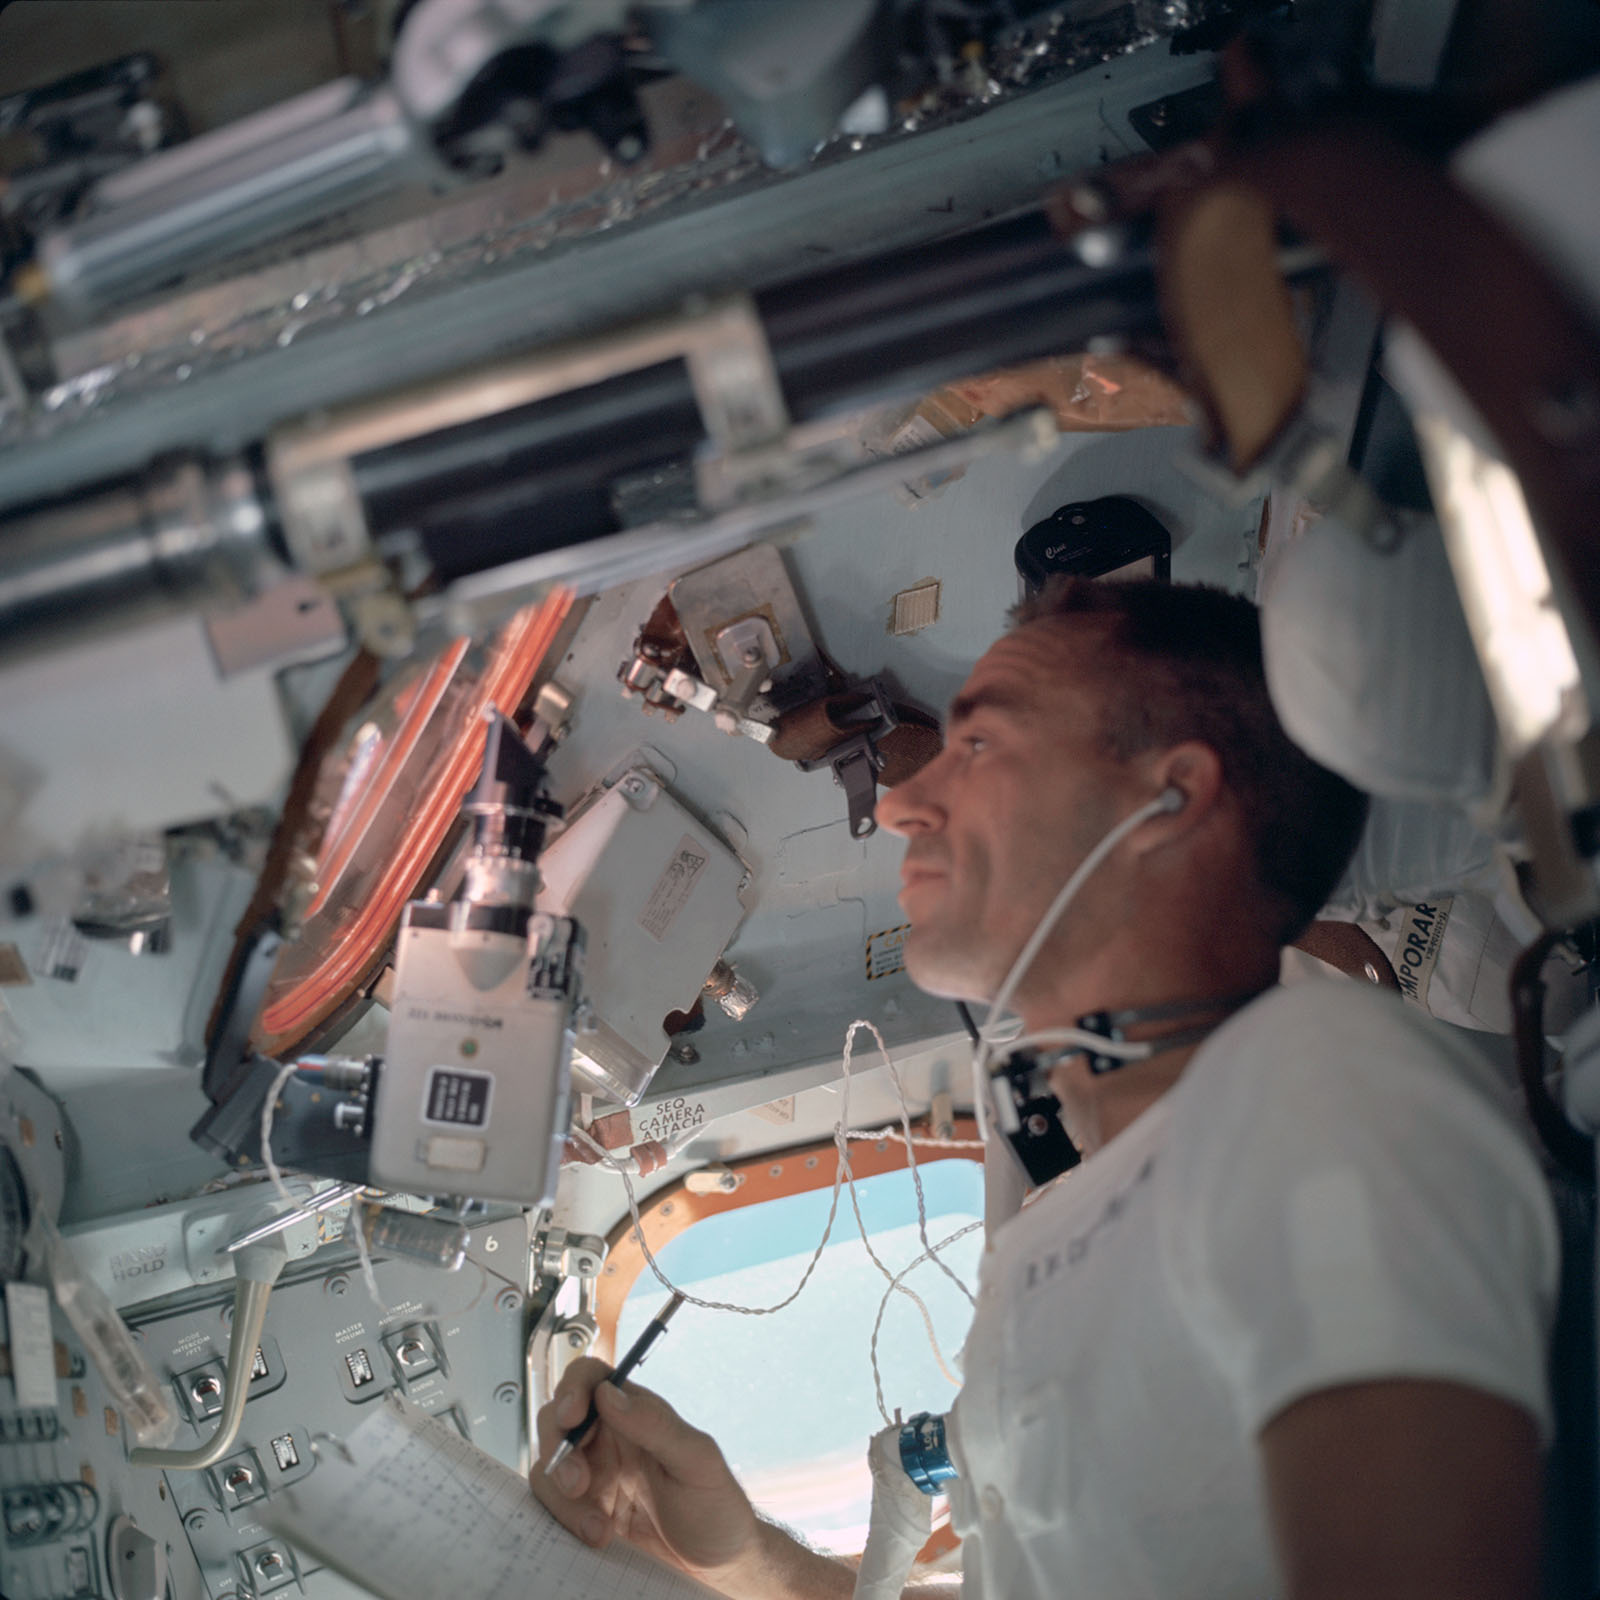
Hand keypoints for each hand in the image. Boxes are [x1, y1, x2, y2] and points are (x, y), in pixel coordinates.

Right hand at [532, 1358, 763, 1589]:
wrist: (716, 1567)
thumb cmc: (715, 1508)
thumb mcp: (696, 1462)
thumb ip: (655, 1425)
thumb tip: (609, 1393)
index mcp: (636, 1414)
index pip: (592, 1380)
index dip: (573, 1389)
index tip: (571, 1416)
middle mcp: (609, 1439)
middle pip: (557, 1421)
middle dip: (558, 1449)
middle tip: (578, 1484)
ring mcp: (594, 1477)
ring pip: (549, 1466)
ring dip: (561, 1496)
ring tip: (597, 1529)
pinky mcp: (584, 1513)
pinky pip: (553, 1506)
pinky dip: (563, 1521)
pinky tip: (595, 1537)